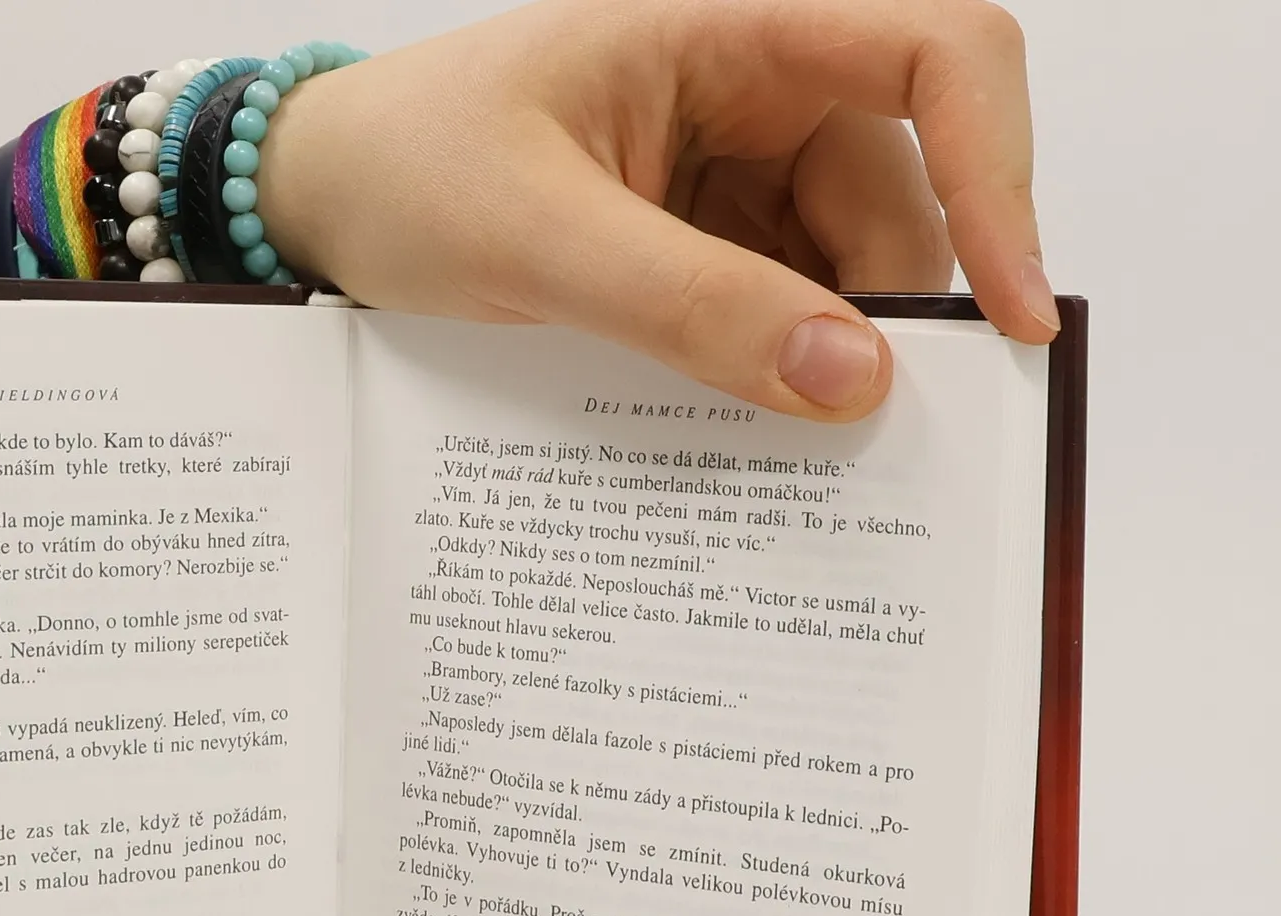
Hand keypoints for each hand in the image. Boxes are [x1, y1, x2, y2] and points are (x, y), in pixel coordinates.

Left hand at [260, 0, 1056, 417]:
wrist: (315, 201)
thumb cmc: (404, 170)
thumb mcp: (540, 238)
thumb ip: (692, 306)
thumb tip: (851, 380)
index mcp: (731, 25)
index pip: (937, 54)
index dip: (1006, 171)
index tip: (1015, 311)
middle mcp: (754, 89)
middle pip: (898, 197)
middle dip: (890, 317)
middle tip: (870, 446)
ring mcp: (729, 173)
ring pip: (840, 271)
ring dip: (827, 360)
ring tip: (787, 458)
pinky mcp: (697, 244)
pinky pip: (774, 309)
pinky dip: (774, 373)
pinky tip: (747, 435)